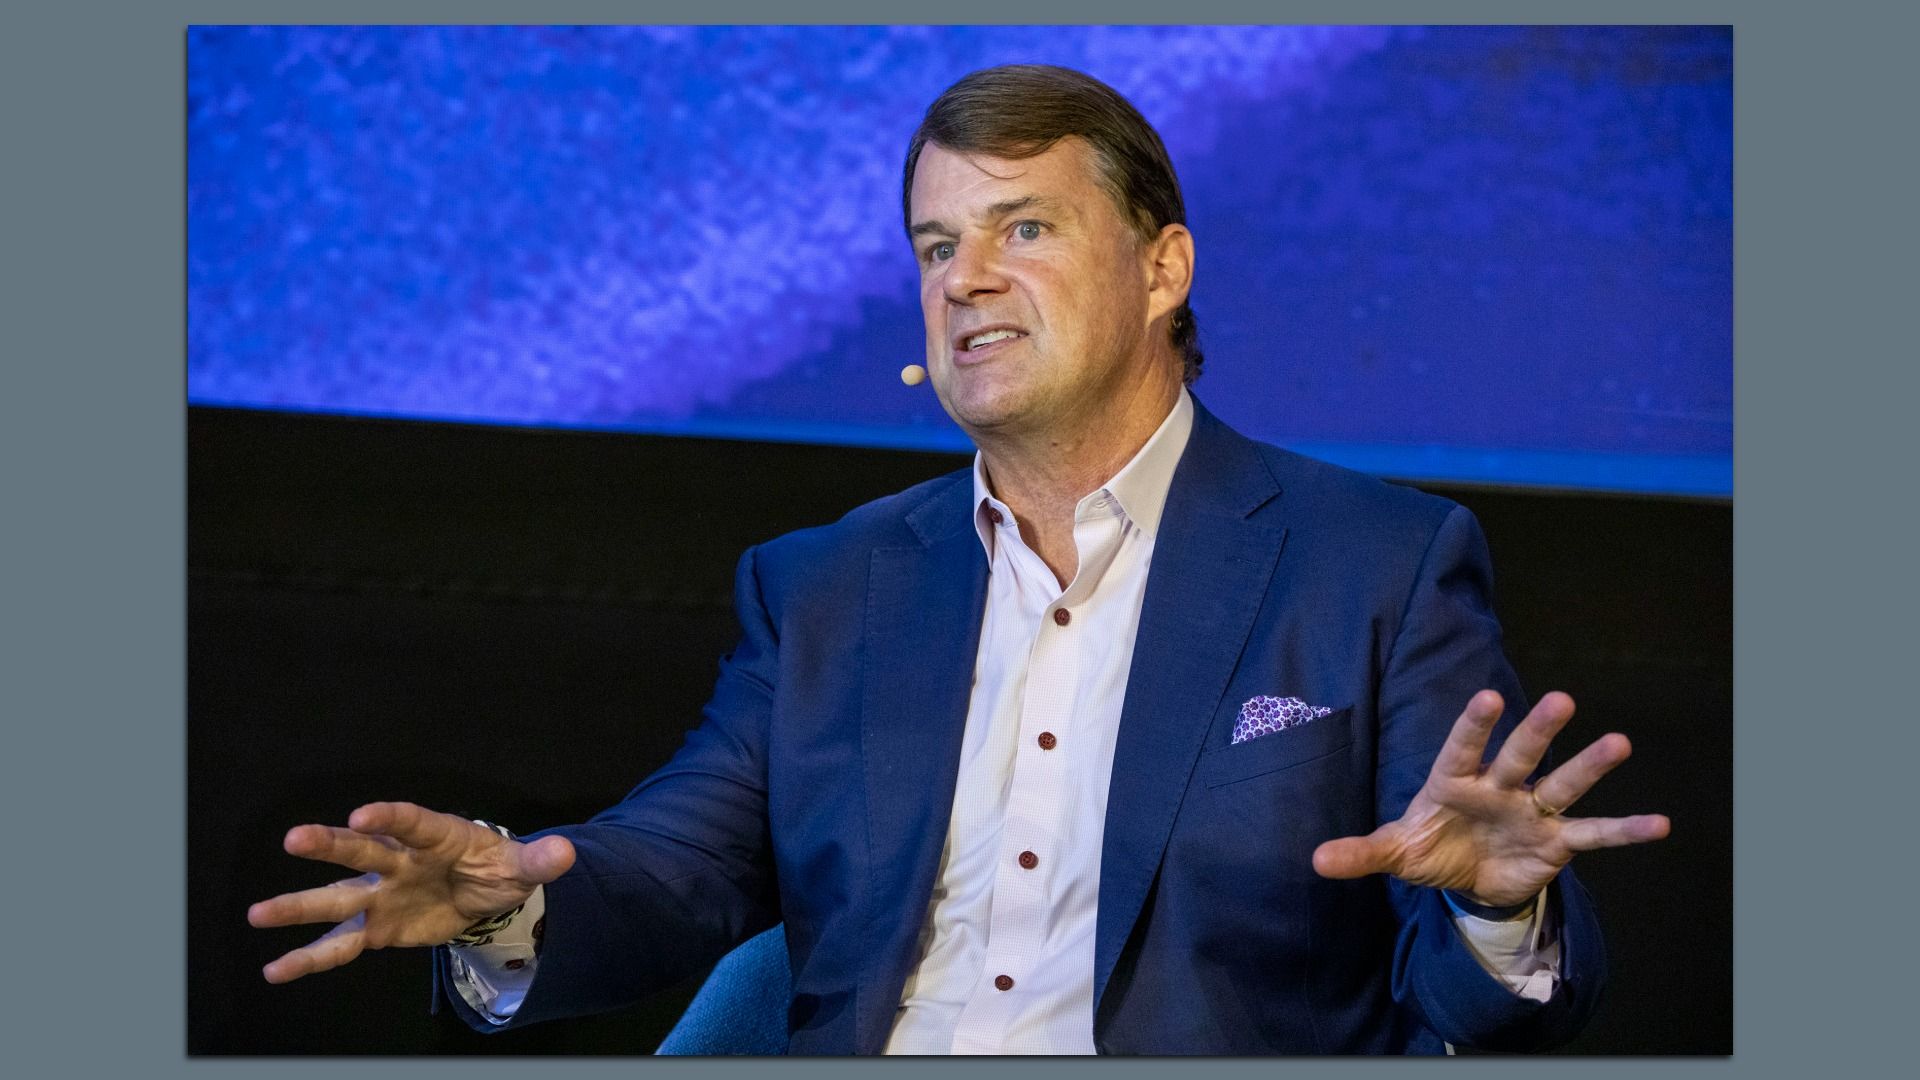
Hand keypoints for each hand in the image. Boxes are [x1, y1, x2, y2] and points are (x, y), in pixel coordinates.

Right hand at [247, 801, 574, 983]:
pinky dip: (310, 957)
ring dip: (299, 905)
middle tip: (294, 838)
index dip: (388, 818)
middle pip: (363, 851)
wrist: (484, 891)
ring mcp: (382, 894)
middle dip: (331, 846)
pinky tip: (275, 969)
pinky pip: (340, 944)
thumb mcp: (521, 865)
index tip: (360, 815)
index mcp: (437, 836)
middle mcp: (399, 861)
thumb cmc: (497, 868)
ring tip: (257, 914)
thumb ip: (539, 860)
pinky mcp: (376, 927)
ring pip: (338, 898)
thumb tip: (566, 853)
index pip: (411, 823)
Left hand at [1312, 690, 1668, 906]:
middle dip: (1536, 730)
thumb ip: (1362, 853)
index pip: (1462, 748)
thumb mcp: (1394, 852)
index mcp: (1454, 781)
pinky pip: (1594, 835)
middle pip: (1520, 754)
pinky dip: (1625, 831)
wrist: (1467, 877)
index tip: (1487, 697)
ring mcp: (1532, 811)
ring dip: (1589, 765)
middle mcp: (1499, 787)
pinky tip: (1661, 823)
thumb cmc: (1430, 847)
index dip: (1474, 725)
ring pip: (1563, 783)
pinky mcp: (1557, 842)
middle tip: (1561, 698)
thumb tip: (1316, 860)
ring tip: (1619, 742)